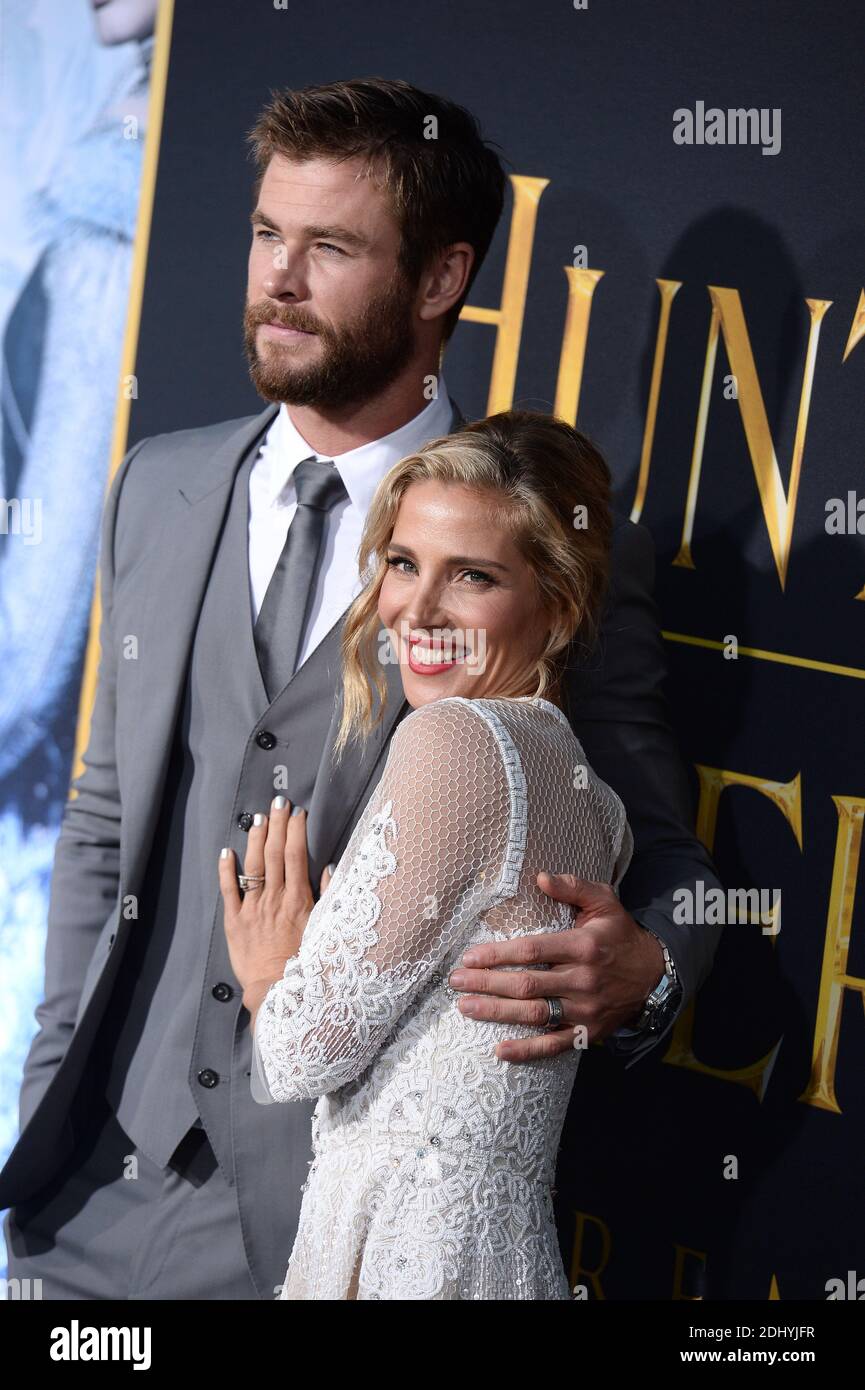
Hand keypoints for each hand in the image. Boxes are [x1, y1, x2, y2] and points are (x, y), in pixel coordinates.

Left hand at [219, 797, 331, 1005]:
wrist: (278, 991)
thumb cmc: (305, 962)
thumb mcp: (325, 929)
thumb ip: (328, 897)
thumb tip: (329, 867)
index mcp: (298, 899)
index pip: (295, 855)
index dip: (296, 830)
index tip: (298, 812)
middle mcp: (274, 899)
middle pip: (274, 853)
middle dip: (277, 824)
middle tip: (278, 801)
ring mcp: (252, 908)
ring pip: (252, 865)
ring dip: (255, 838)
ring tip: (258, 818)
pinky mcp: (234, 921)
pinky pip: (228, 890)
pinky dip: (226, 869)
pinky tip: (226, 851)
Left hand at [447, 873, 665, 1060]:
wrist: (654, 975)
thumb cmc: (619, 934)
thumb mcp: (603, 902)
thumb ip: (573, 887)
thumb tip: (540, 877)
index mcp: (583, 946)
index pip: (532, 951)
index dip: (498, 954)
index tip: (470, 957)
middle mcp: (583, 980)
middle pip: (526, 984)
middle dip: (487, 983)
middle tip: (456, 982)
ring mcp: (585, 1010)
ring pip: (534, 1014)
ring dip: (496, 1013)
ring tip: (466, 1007)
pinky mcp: (587, 1033)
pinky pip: (553, 1045)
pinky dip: (526, 1050)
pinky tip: (499, 1050)